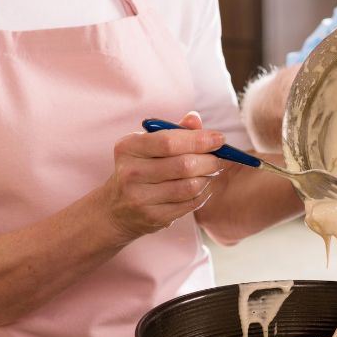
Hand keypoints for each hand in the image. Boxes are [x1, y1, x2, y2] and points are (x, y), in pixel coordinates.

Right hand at [98, 111, 227, 241]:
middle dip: (209, 161)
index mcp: (128, 147)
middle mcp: (131, 172)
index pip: (169, 141)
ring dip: (207, 178)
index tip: (219, 139)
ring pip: (189, 186)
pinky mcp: (152, 217)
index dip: (199, 140)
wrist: (116, 209)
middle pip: (183, 165)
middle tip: (221, 159)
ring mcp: (140, 198)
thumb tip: (195, 118)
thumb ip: (173, 131)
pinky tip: (203, 187)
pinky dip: (202, 194)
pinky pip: (189, 204)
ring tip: (211, 172)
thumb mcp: (148, 146)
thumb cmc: (139, 169)